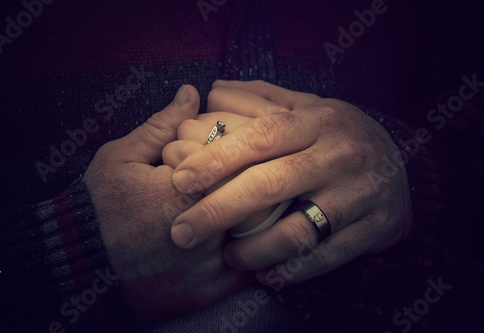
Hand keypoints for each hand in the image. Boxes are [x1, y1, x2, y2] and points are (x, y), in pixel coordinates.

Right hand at [82, 85, 249, 322]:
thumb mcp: (122, 157)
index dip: (243, 152)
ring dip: (263, 217)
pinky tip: (245, 234)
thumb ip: (163, 125)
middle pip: (258, 199)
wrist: (82, 265)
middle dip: (258, 184)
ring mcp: (211, 267)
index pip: (242, 162)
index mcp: (188, 192)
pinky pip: (250, 269)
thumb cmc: (99, 208)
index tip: (240, 149)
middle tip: (254, 173)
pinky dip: (254, 251)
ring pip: (260, 235)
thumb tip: (192, 92)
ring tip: (255, 203)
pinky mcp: (210, 292)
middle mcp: (208, 232)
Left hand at [168, 80, 412, 285]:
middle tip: (182, 231)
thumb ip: (261, 99)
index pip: (261, 136)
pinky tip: (265, 275)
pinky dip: (292, 270)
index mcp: (318, 121)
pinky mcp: (372, 229)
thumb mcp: (308, 107)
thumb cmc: (339, 136)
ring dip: (253, 249)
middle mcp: (338, 156)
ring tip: (226, 256)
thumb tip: (210, 91)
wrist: (402, 167)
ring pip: (297, 230)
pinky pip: (326, 257)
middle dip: (219, 210)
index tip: (178, 180)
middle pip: (270, 184)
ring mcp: (358, 195)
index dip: (216, 158)